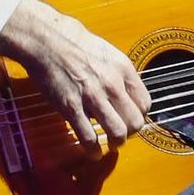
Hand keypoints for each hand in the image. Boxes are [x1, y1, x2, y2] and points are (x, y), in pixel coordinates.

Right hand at [0, 0, 151, 155]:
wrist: (48, 41)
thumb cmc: (76, 45)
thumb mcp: (109, 54)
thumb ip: (120, 75)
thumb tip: (127, 94)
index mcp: (123, 70)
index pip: (145, 103)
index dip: (140, 115)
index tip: (132, 118)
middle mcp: (112, 84)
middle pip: (136, 121)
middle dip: (131, 132)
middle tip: (124, 134)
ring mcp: (92, 97)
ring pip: (118, 132)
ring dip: (117, 143)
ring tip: (112, 144)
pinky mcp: (71, 107)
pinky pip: (89, 137)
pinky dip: (94, 150)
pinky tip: (94, 152)